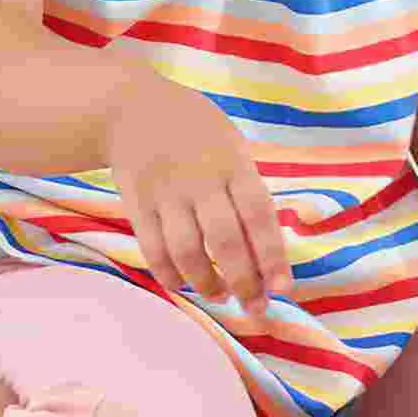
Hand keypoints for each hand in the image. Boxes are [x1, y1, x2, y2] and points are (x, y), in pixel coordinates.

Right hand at [103, 71, 291, 318]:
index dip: (273, 255)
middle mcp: (201, 180)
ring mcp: (166, 193)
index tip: (284, 289)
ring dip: (206, 282)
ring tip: (222, 296)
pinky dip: (169, 273)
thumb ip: (247, 189)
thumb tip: (268, 244)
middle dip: (244, 281)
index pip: (259, 216)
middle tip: (256, 309)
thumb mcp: (233, 147)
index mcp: (234, 164)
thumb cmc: (198, 132)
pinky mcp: (136, 203)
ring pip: (186, 250)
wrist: (133, 107)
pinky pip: (153, 247)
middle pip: (224, 240)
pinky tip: (186, 285)